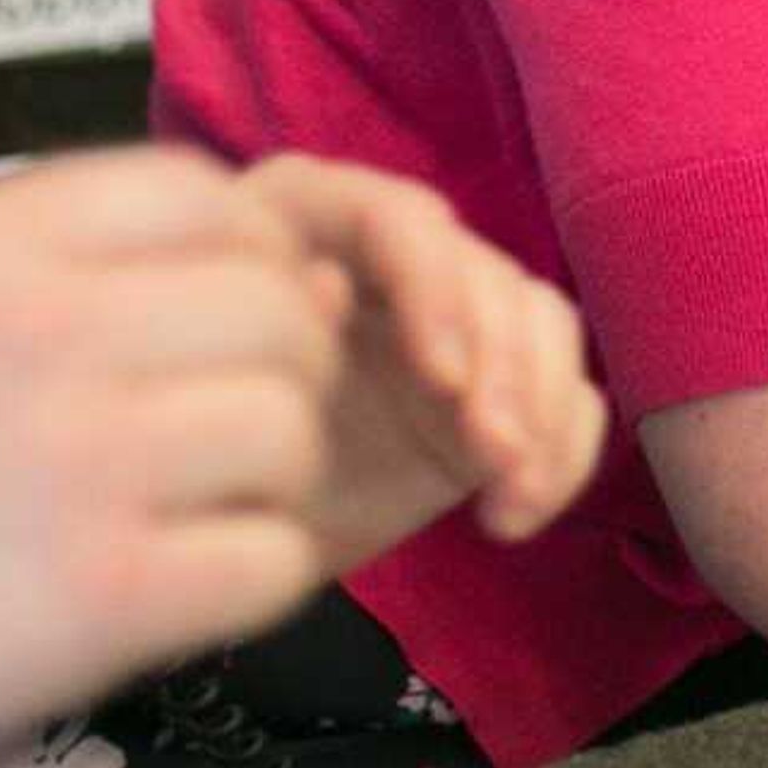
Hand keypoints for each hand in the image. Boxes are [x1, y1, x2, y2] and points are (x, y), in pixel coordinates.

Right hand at [0, 147, 371, 767]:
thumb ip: (69, 255)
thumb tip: (277, 260)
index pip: (211, 196)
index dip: (256, 253)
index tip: (239, 308)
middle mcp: (44, 330)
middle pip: (279, 307)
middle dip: (288, 365)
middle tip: (241, 419)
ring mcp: (79, 463)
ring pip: (292, 429)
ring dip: (279, 475)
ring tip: (216, 504)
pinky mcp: (102, 595)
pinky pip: (272, 559)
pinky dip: (261, 574)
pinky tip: (202, 579)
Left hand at [238, 153, 608, 557]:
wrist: (222, 550)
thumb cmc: (201, 468)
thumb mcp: (210, 412)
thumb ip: (262, 343)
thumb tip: (327, 287)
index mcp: (307, 227)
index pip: (392, 217)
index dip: (432, 284)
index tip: (444, 378)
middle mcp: (389, 259)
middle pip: (481, 269)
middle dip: (506, 363)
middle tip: (496, 453)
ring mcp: (450, 320)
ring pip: (539, 321)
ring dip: (544, 410)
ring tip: (511, 499)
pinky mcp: (496, 388)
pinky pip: (565, 394)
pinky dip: (562, 452)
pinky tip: (511, 516)